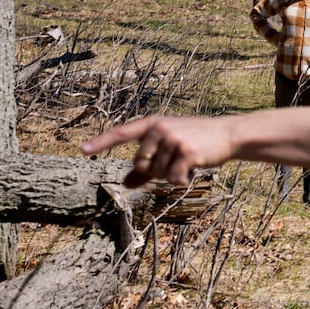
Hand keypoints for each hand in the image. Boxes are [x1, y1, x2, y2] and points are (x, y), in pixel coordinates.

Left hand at [81, 114, 233, 187]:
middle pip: (139, 164)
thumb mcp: (169, 147)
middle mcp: (159, 128)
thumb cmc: (196, 140)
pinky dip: (181, 180)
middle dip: (154, 171)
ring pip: (157, 173)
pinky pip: (172, 178)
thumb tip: (125, 184)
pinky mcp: (186, 151)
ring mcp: (172, 139)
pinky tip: (193, 171)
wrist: (227, 135)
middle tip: (174, 162)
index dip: (101, 142)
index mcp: (152, 124)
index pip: (121, 133)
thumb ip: (146, 166)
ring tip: (187, 162)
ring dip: (171, 175)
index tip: (82, 150)